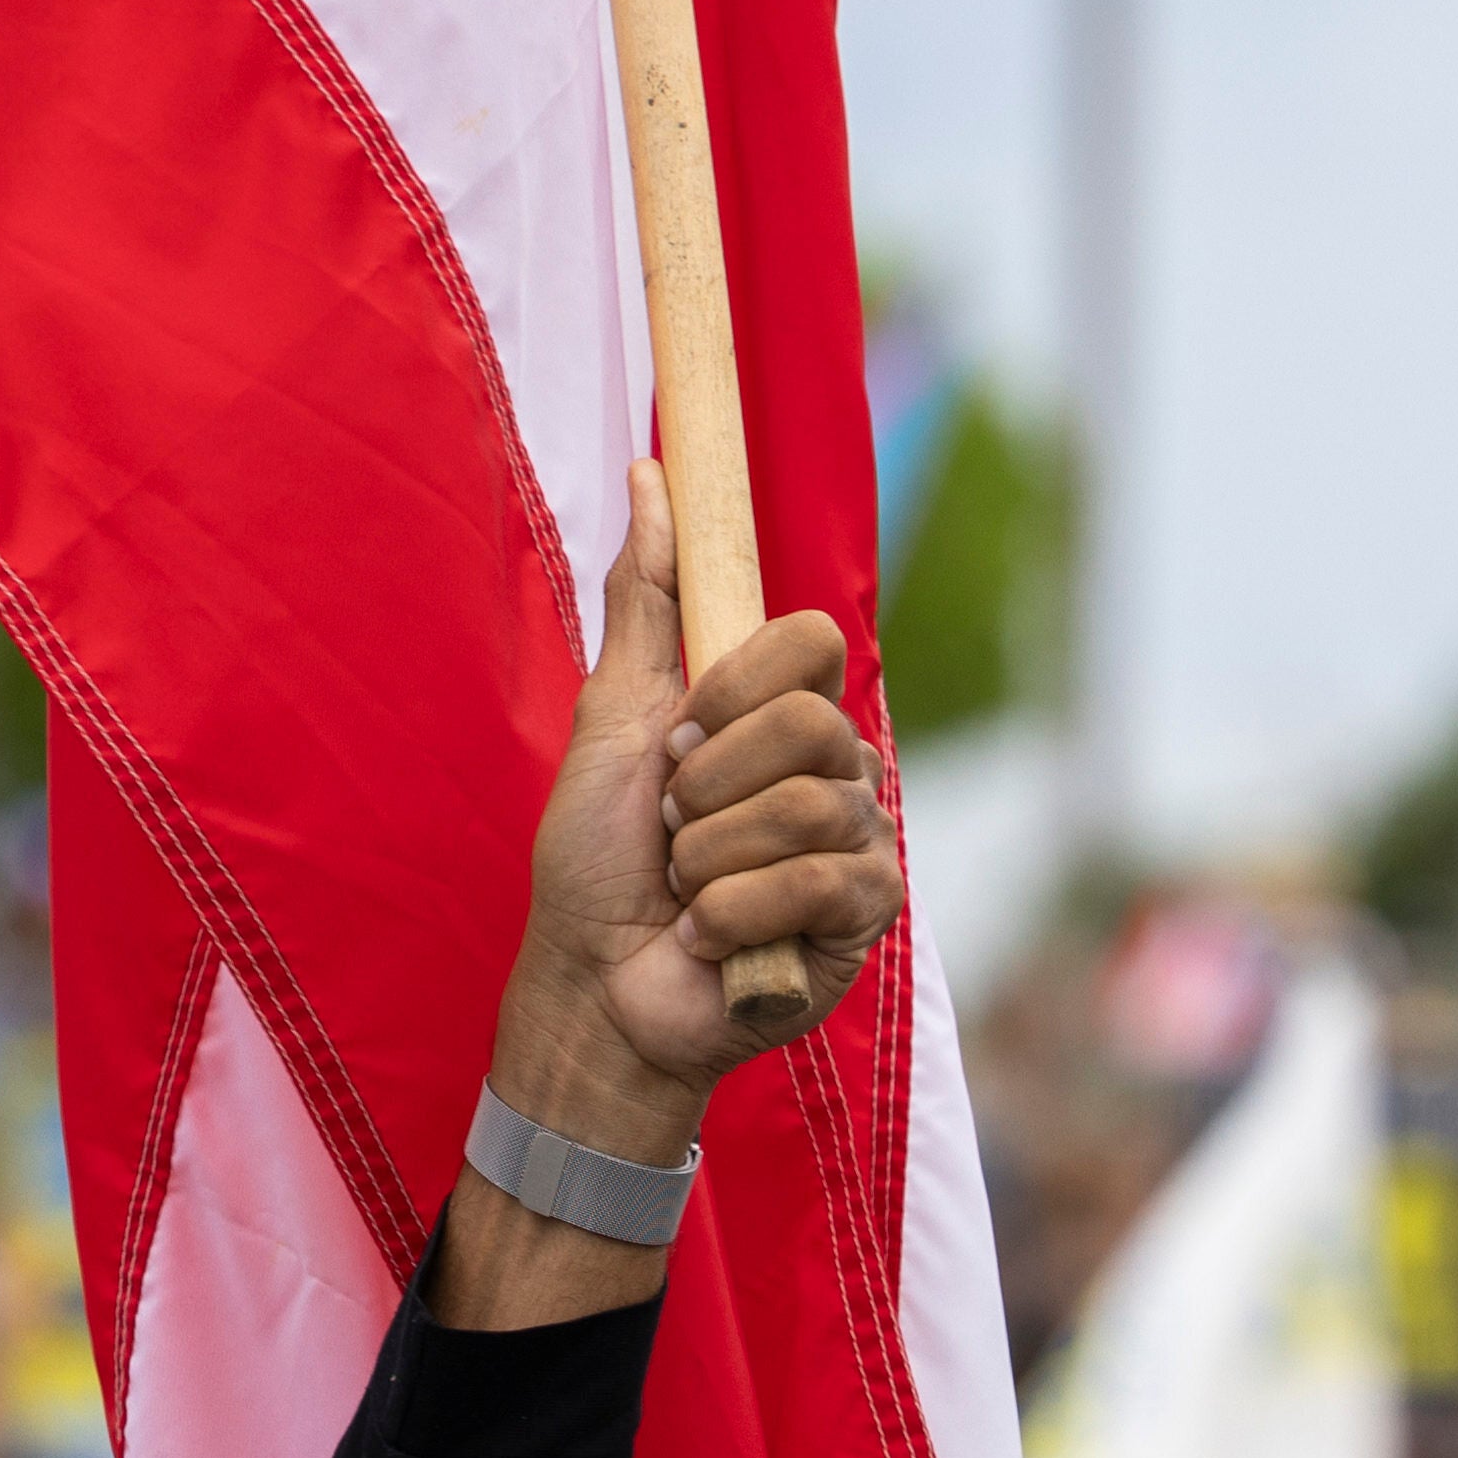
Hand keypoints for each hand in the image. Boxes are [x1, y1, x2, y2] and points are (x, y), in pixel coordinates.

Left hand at [505, 475, 895, 1145]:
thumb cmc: (597, 859)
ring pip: (806, 807)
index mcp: (781, 714)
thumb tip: (650, 471)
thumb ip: (646, 597)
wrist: (591, 986)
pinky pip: (814, 883)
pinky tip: (711, 938)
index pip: (811, 641)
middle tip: (670, 829)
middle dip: (707, 785)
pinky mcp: (865, 918)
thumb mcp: (612, 714)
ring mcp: (859, 843)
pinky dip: (734, 913)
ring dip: (710, 856)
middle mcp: (835, 769)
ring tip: (686, 889)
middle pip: (812, 724)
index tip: (678, 734)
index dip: (737, 686)